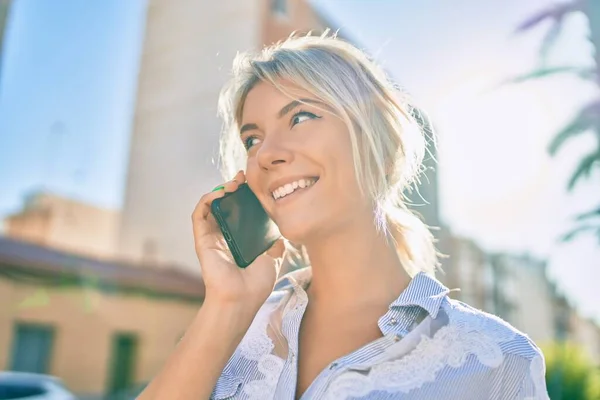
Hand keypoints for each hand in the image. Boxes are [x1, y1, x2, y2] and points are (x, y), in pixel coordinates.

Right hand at [192, 171, 284, 308]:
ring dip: (219, 190)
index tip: (253, 182)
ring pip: (209, 205)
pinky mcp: (202, 239)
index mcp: (239, 238)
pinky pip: (199, 214)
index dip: (243, 194)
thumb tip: (282, 230)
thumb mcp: (274, 257)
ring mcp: (211, 236)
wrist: (242, 299)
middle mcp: (224, 235)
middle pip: (224, 204)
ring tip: (233, 184)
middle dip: (232, 187)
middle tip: (243, 177)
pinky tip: (220, 193)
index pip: (238, 210)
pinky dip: (207, 199)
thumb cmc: (257, 284)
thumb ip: (276, 242)